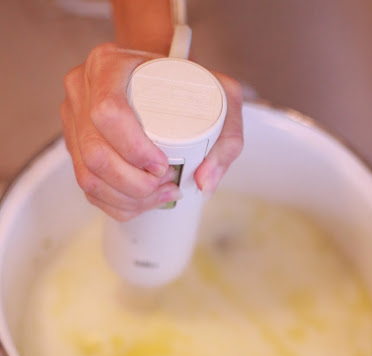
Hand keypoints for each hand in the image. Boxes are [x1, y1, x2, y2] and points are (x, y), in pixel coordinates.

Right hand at [61, 43, 242, 220]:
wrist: (159, 76)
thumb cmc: (187, 81)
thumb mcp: (221, 95)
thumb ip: (227, 139)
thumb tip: (203, 182)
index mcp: (108, 65)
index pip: (108, 112)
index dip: (134, 149)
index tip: (162, 165)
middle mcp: (83, 89)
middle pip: (95, 153)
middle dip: (133, 184)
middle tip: (164, 186)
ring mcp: (74, 119)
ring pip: (87, 176)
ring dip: (126, 199)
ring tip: (158, 196)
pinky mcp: (75, 144)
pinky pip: (87, 187)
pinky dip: (116, 204)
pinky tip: (140, 203)